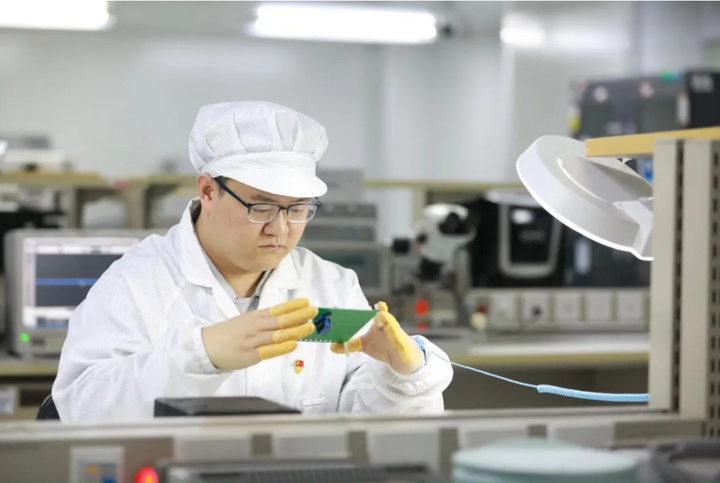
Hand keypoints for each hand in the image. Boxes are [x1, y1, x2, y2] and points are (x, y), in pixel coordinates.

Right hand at [202, 298, 317, 370]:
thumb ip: (266, 321)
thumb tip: (289, 319)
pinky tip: (293, 344)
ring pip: (277, 334)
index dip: (294, 305)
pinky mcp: (250, 355)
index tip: (308, 301)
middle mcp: (256, 326)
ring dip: (296, 330)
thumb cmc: (230, 334)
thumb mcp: (247, 321)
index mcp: (256, 316)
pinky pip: (268, 351)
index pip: (278, 309)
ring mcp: (253, 340)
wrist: (206, 346)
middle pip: (281, 320)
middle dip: (300, 315)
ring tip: (310, 327)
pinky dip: (282, 347)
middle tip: (314, 311)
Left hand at [330, 302, 422, 374]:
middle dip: (384, 316)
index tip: (379, 304)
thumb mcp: (365, 345)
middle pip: (387, 319)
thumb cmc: (382, 346)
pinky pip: (402, 347)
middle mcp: (389, 327)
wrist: (401, 358)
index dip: (381, 308)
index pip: (379, 313)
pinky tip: (401, 349)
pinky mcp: (403, 348)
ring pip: (395, 331)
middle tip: (380, 314)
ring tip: (388, 324)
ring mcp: (397, 337)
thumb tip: (332, 347)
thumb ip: (350, 344)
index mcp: (379, 324)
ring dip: (392, 327)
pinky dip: (402, 348)